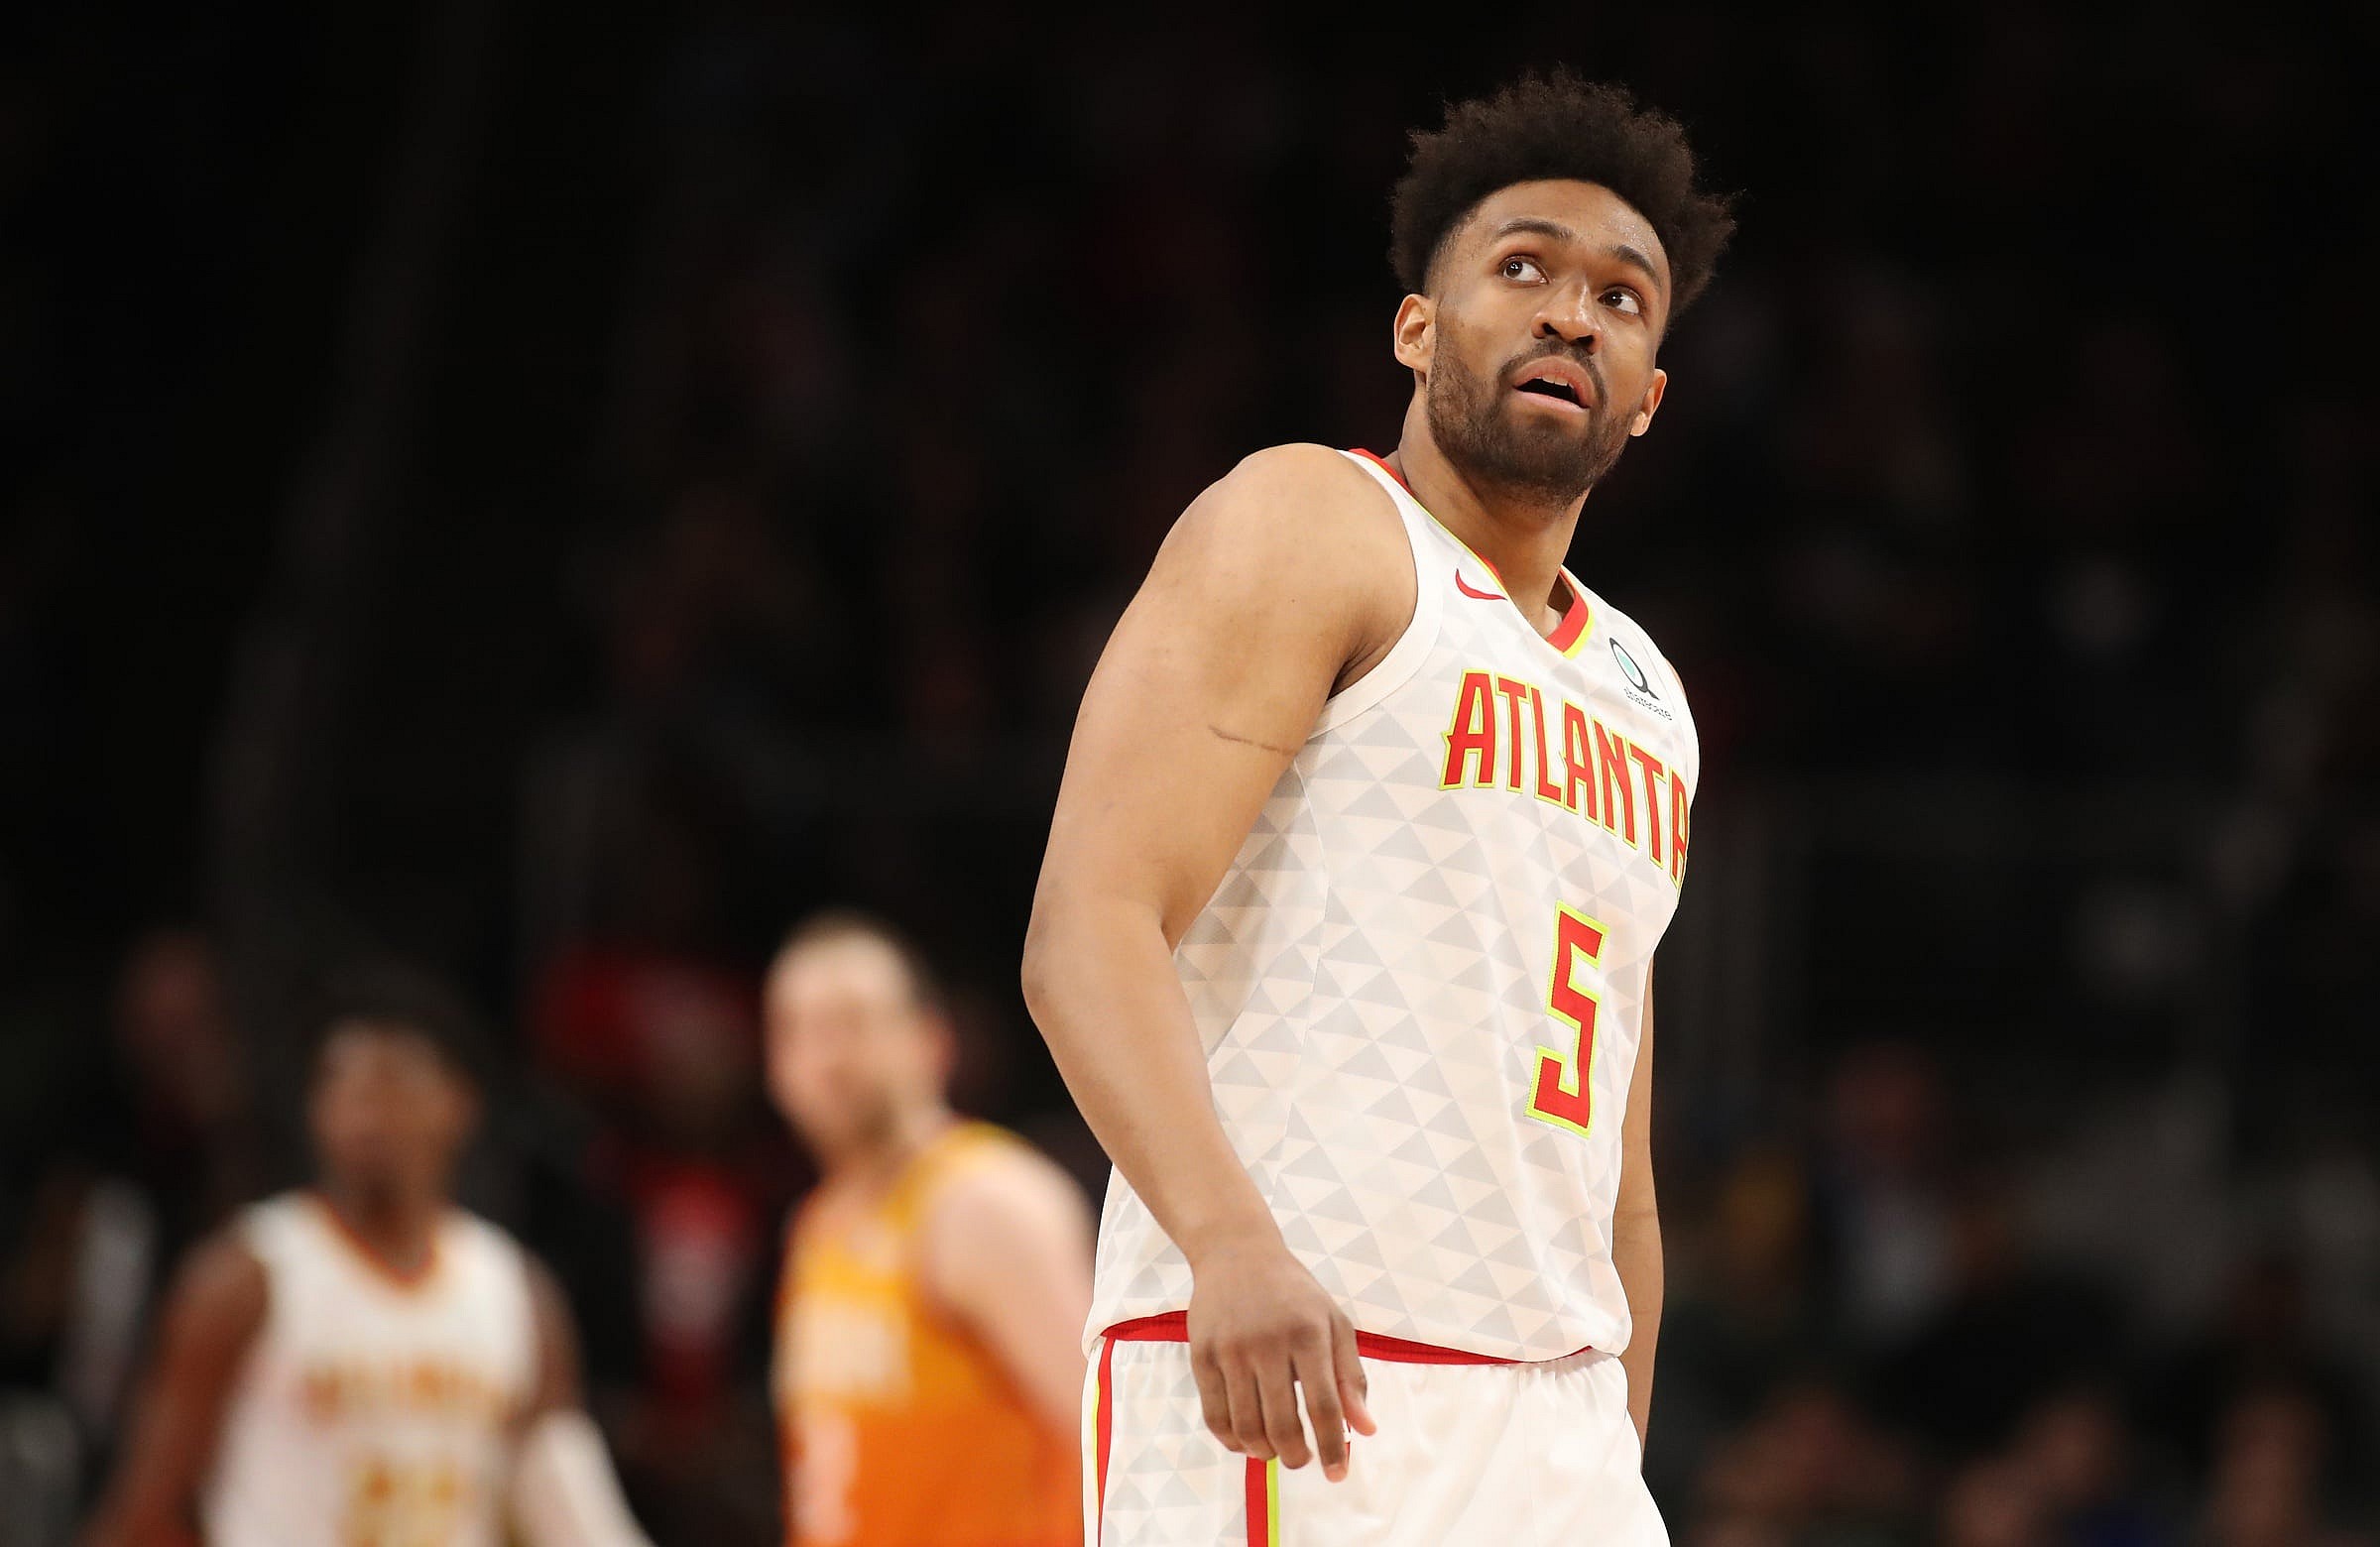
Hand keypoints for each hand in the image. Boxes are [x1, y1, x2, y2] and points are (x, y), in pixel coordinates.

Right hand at [1184, 1231, 1377, 1480]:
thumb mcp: (1333, 1323)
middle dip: (1295, 1456)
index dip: (1332, 1446)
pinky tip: (1244, 1441)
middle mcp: (1267, 1342)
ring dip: (1263, 1452)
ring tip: (1274, 1452)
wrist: (1236, 1253)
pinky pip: (1214, 1415)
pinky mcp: (1201, 1354)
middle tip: (1300, 1460)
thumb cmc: (1294, 1293)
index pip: (1324, 1405)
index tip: (1337, 1473)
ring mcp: (1230, 1349)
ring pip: (1246, 1426)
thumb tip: (1366, 1430)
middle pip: (1282, 1423)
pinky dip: (1231, 1440)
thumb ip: (1351, 1376)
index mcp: (1308, 1333)